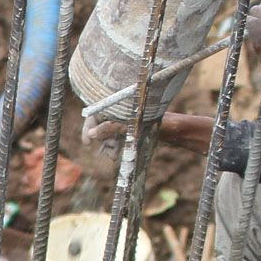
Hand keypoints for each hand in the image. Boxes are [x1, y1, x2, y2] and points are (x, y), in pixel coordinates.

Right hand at [83, 112, 214, 151]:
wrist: (172, 128)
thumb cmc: (153, 120)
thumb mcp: (129, 124)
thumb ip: (109, 128)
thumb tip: (92, 133)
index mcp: (115, 105)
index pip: (94, 115)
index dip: (89, 128)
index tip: (88, 142)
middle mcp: (116, 114)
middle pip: (98, 129)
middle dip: (102, 140)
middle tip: (112, 147)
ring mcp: (121, 125)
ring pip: (105, 139)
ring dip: (108, 147)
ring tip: (117, 151)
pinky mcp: (126, 134)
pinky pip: (114, 144)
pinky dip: (114, 150)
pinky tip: (118, 154)